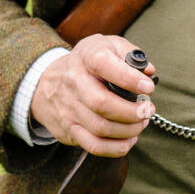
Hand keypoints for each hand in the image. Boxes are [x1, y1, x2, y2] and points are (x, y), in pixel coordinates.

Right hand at [30, 34, 156, 155]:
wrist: (45, 82)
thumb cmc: (88, 64)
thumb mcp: (107, 46)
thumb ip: (129, 53)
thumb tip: (149, 71)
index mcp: (86, 57)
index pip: (103, 64)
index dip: (129, 78)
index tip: (148, 87)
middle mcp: (73, 82)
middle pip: (101, 103)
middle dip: (131, 111)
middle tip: (148, 110)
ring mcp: (68, 108)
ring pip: (100, 127)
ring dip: (128, 129)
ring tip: (141, 122)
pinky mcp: (68, 129)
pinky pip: (93, 145)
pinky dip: (116, 147)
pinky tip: (129, 138)